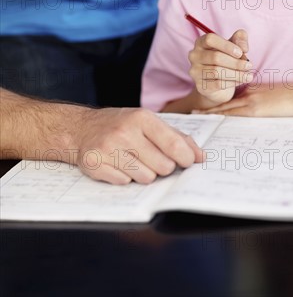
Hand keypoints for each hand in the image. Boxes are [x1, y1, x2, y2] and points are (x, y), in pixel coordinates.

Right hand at [73, 107, 204, 183]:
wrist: (82, 128)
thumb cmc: (122, 125)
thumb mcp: (149, 123)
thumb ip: (177, 138)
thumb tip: (201, 157)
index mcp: (141, 118)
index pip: (173, 144)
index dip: (185, 158)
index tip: (188, 162)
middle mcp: (124, 132)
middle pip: (162, 166)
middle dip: (163, 167)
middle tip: (153, 159)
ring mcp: (108, 149)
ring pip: (145, 178)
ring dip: (144, 174)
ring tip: (134, 161)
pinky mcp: (95, 165)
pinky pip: (124, 182)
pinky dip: (125, 177)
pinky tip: (118, 165)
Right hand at [188, 29, 252, 104]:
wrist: (218, 86)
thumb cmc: (226, 61)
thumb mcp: (234, 47)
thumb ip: (240, 40)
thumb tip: (243, 47)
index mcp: (201, 42)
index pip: (210, 39)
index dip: (227, 46)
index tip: (241, 52)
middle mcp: (194, 55)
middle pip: (215, 57)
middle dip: (235, 62)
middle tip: (249, 65)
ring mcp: (195, 71)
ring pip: (217, 71)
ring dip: (236, 74)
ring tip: (249, 75)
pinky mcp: (200, 86)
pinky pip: (218, 84)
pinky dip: (233, 82)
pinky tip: (241, 81)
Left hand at [192, 82, 292, 116]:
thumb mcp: (274, 94)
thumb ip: (261, 99)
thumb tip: (256, 110)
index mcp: (252, 90)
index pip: (231, 97)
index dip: (217, 103)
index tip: (205, 107)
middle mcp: (248, 94)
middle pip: (224, 102)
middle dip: (209, 108)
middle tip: (193, 112)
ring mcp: (251, 101)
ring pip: (226, 108)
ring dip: (211, 113)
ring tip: (197, 116)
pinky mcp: (256, 110)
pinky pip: (235, 115)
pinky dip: (223, 118)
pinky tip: (214, 122)